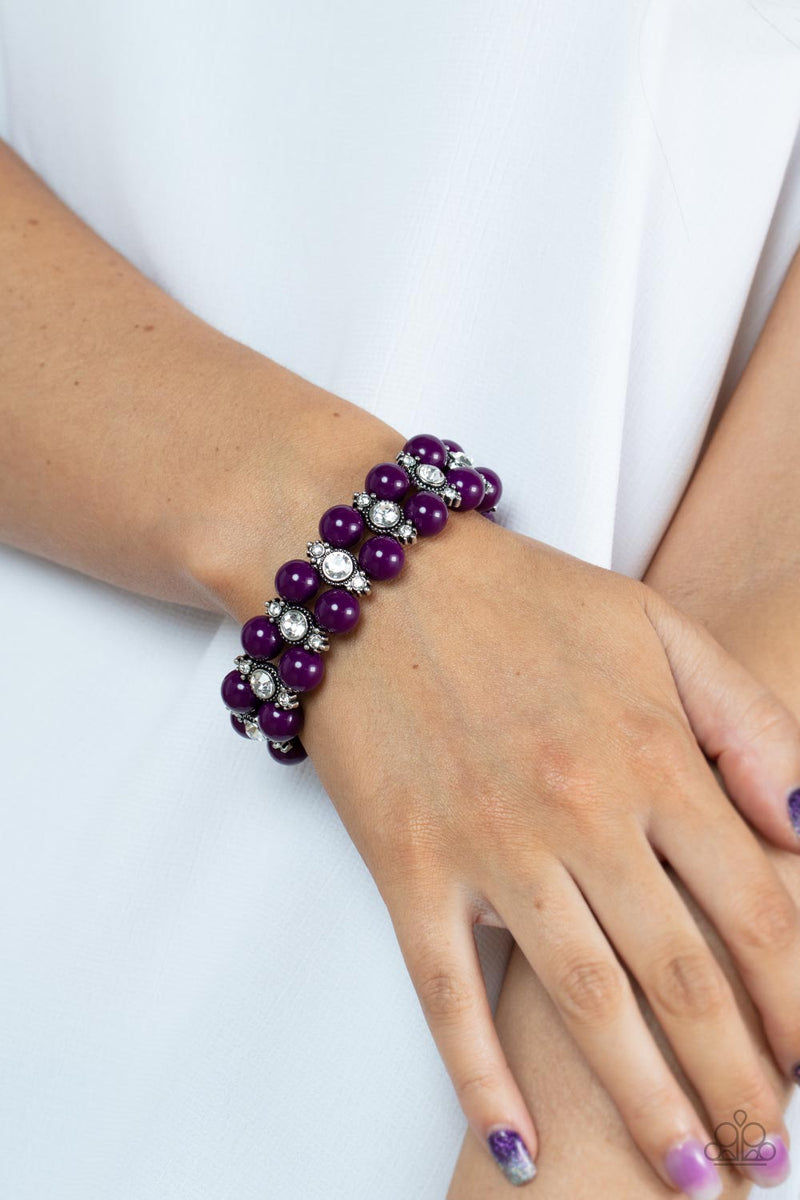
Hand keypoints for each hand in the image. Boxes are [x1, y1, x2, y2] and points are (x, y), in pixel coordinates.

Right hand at [284, 512, 799, 1190]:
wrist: (375, 575)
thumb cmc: (525, 599)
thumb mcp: (659, 627)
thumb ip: (747, 719)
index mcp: (653, 756)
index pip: (761, 910)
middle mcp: (580, 814)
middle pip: (684, 978)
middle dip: (740, 1085)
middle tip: (767, 1160)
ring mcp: (488, 846)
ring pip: (583, 1003)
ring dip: (644, 1104)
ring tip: (691, 1181)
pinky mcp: (408, 866)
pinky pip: (448, 992)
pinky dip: (482, 1079)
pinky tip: (519, 1150)